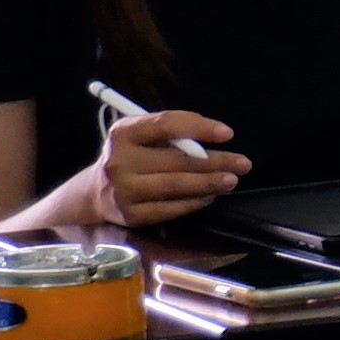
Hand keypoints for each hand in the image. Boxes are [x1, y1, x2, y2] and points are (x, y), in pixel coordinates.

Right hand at [81, 109, 249, 232]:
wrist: (96, 191)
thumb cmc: (132, 156)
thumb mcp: (142, 136)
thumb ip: (172, 134)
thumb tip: (214, 139)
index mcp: (123, 133)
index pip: (166, 125)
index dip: (199, 127)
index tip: (227, 133)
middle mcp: (119, 161)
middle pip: (176, 160)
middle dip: (215, 162)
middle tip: (243, 163)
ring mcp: (123, 190)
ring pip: (175, 186)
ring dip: (209, 183)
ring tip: (230, 180)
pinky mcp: (130, 214)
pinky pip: (170, 208)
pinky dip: (194, 202)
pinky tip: (208, 196)